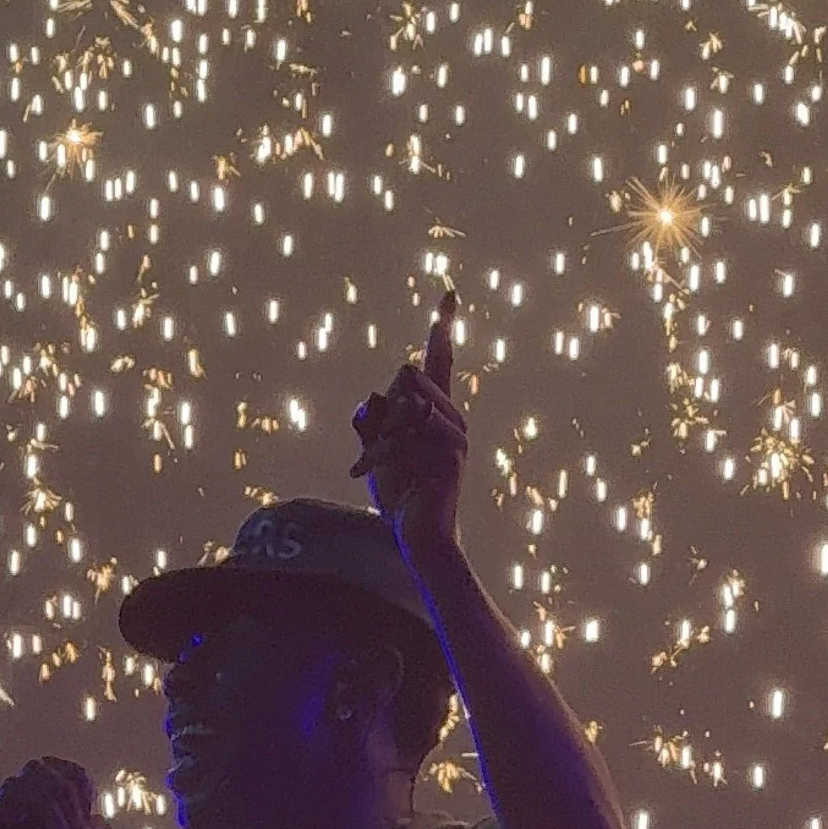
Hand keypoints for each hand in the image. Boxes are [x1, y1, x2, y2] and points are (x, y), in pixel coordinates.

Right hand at [0, 755, 108, 828]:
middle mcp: (21, 806)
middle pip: (35, 766)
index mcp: (45, 803)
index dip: (75, 777)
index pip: (56, 766)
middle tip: (75, 824)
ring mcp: (1, 821)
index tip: (87, 803)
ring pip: (13, 784)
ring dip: (47, 803)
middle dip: (63, 789)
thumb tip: (98, 822)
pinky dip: (3, 823)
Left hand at [350, 282, 465, 568]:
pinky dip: (393, 450)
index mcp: (436, 411)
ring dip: (386, 434)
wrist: (418, 534)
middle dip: (384, 408)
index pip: (439, 362)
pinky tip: (400, 474)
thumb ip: (370, 424)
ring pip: (411, 399)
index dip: (442, 328)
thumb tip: (371, 400)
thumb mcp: (373, 452)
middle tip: (381, 451)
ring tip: (390, 468)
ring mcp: (456, 434)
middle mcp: (452, 417)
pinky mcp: (452, 453)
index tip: (449, 294)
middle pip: (409, 376)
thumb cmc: (399, 493)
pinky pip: (416, 427)